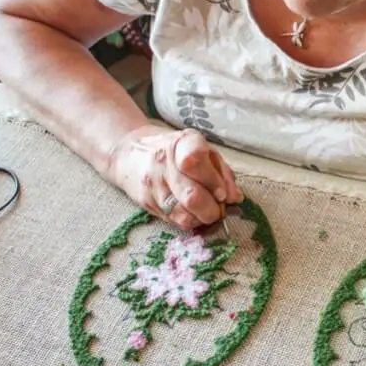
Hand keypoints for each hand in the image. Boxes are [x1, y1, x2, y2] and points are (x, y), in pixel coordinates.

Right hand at [105, 125, 242, 229]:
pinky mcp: (146, 202)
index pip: (196, 161)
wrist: (130, 154)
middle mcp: (164, 163)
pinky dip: (189, 222)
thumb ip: (222, 173)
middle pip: (191, 196)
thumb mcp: (203, 150)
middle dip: (213, 210)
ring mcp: (153, 184)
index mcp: (181, 143)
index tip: (222, 193)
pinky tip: (192, 214)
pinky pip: (173, 221)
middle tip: (218, 209)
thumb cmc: (176, 151)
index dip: (214, 181)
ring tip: (205, 211)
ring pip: (183, 214)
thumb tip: (235, 198)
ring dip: (201, 219)